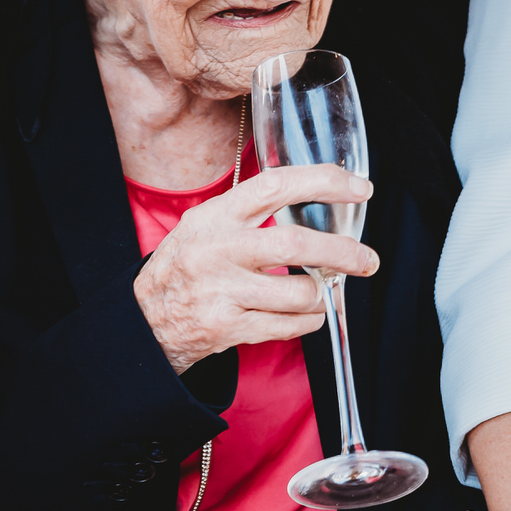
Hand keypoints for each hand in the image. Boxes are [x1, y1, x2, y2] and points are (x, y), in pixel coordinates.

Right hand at [134, 164, 378, 373]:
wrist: (144, 321)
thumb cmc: (186, 267)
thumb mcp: (205, 225)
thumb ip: (250, 211)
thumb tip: (317, 197)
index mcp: (215, 216)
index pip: (275, 185)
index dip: (323, 183)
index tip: (358, 189)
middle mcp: (217, 250)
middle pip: (295, 243)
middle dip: (343, 252)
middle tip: (366, 259)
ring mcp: (222, 291)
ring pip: (299, 291)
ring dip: (321, 294)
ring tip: (319, 291)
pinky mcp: (228, 327)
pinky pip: (289, 326)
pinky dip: (309, 320)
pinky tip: (305, 314)